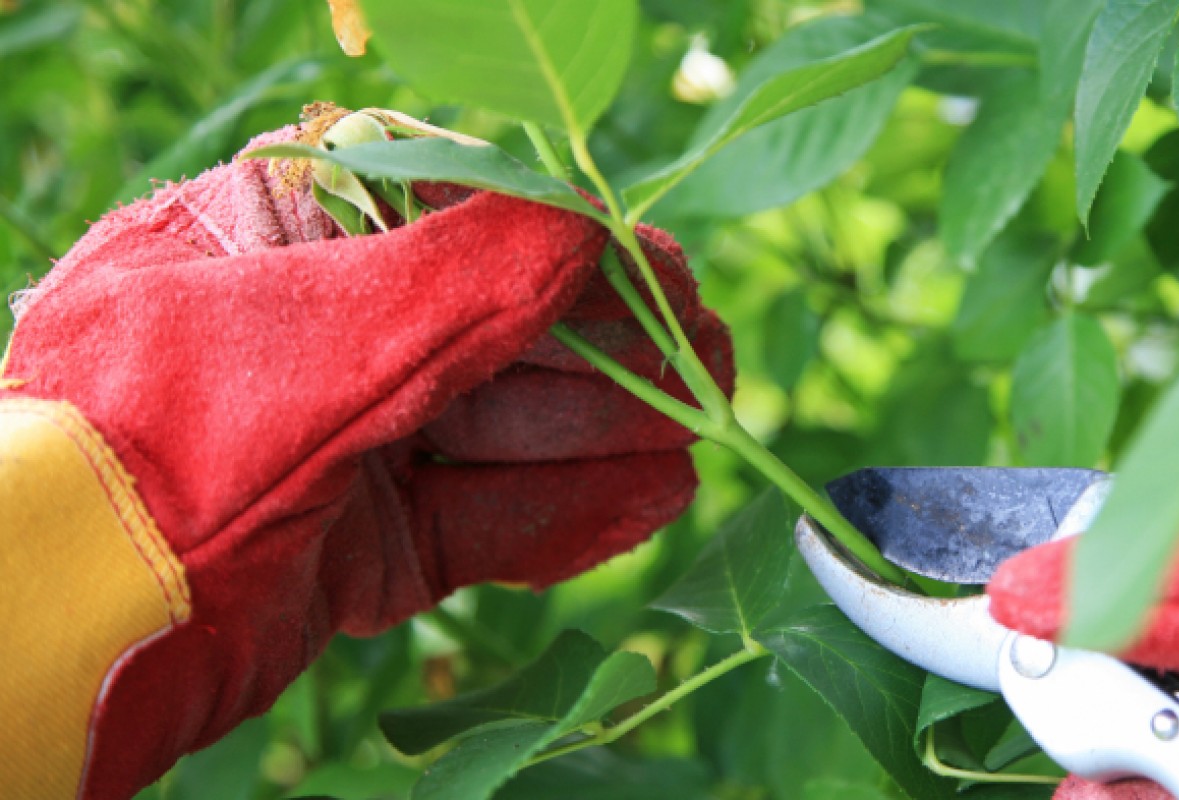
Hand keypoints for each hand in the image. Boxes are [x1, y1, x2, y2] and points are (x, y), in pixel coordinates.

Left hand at [0, 117, 730, 797]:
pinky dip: (557, 516)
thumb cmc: (145, 447)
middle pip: (492, 336)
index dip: (573, 256)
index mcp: (277, 240)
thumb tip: (581, 228)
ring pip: (494, 433)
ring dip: (601, 440)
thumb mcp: (306, 342)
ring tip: (699, 448)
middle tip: (713, 371)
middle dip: (607, 359)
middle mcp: (313, 336)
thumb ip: (452, 285)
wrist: (42, 635)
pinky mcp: (354, 545)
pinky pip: (477, 520)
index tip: (669, 278)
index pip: (457, 227)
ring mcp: (336, 446)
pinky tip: (643, 505)